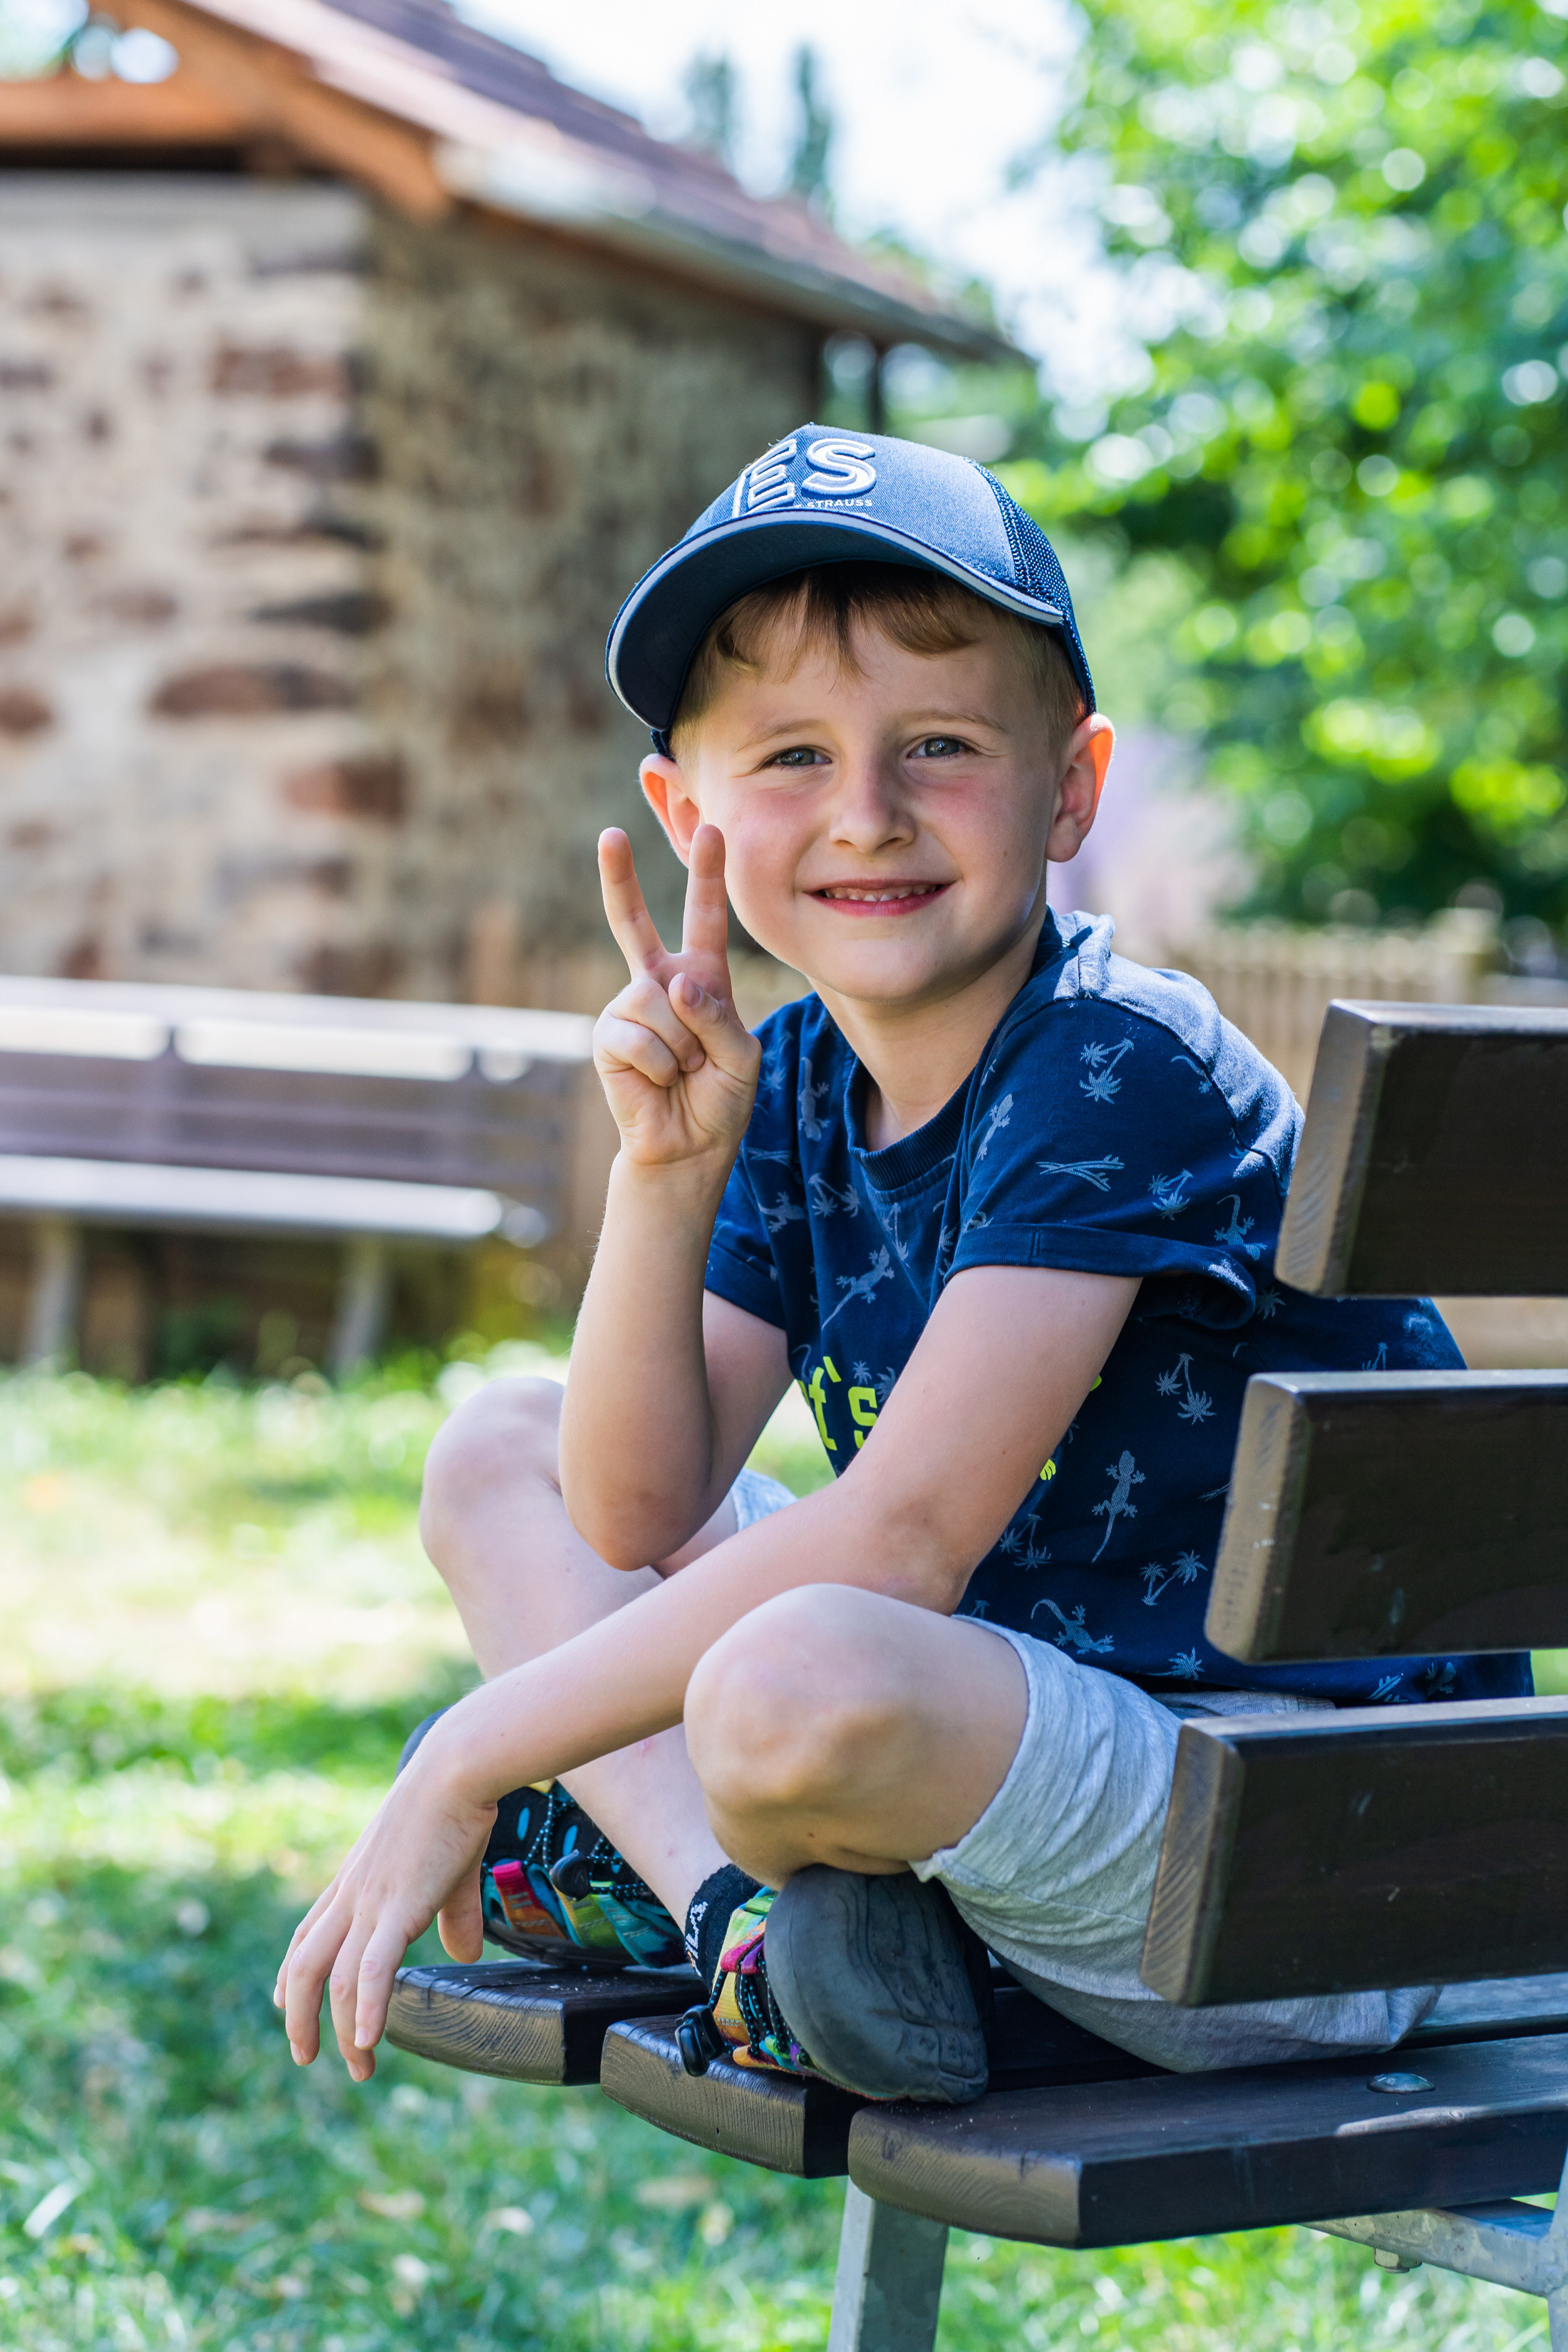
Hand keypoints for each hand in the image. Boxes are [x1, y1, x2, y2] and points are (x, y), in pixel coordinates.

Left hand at [273, 1739, 496, 2081]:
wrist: (456, 1770)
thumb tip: (464, 1956)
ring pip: (333, 1977)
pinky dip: (366, 2008)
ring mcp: (369, 1902)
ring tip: (357, 2067)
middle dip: (299, 2016)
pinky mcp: (397, 1907)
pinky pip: (371, 1968)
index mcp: (355, 1880)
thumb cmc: (456, 1808)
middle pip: (305, 1965)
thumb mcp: (448, 1869)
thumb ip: (453, 1914)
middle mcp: (351, 1895)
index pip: (307, 1934)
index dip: (291, 1973)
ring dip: (340, 2029)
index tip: (282, 2004)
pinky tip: (367, 2039)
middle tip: (306, 2057)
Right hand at [594, 824, 760, 1170]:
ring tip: (684, 1070)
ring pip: (658, 1005)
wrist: (688, 1145)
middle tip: (608, 834)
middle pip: (632, 923)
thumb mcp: (741, 1054)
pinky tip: (660, 1082)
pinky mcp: (607, 1037)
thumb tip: (673, 985)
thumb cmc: (720, 1097)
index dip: (707, 874)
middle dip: (618, 877)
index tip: (711, 828)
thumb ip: (718, 1016)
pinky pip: (639, 1039)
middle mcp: (659, 982)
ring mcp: (628, 1007)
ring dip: (683, 1047)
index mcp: (701, 976)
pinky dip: (661, 1067)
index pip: (705, 917)